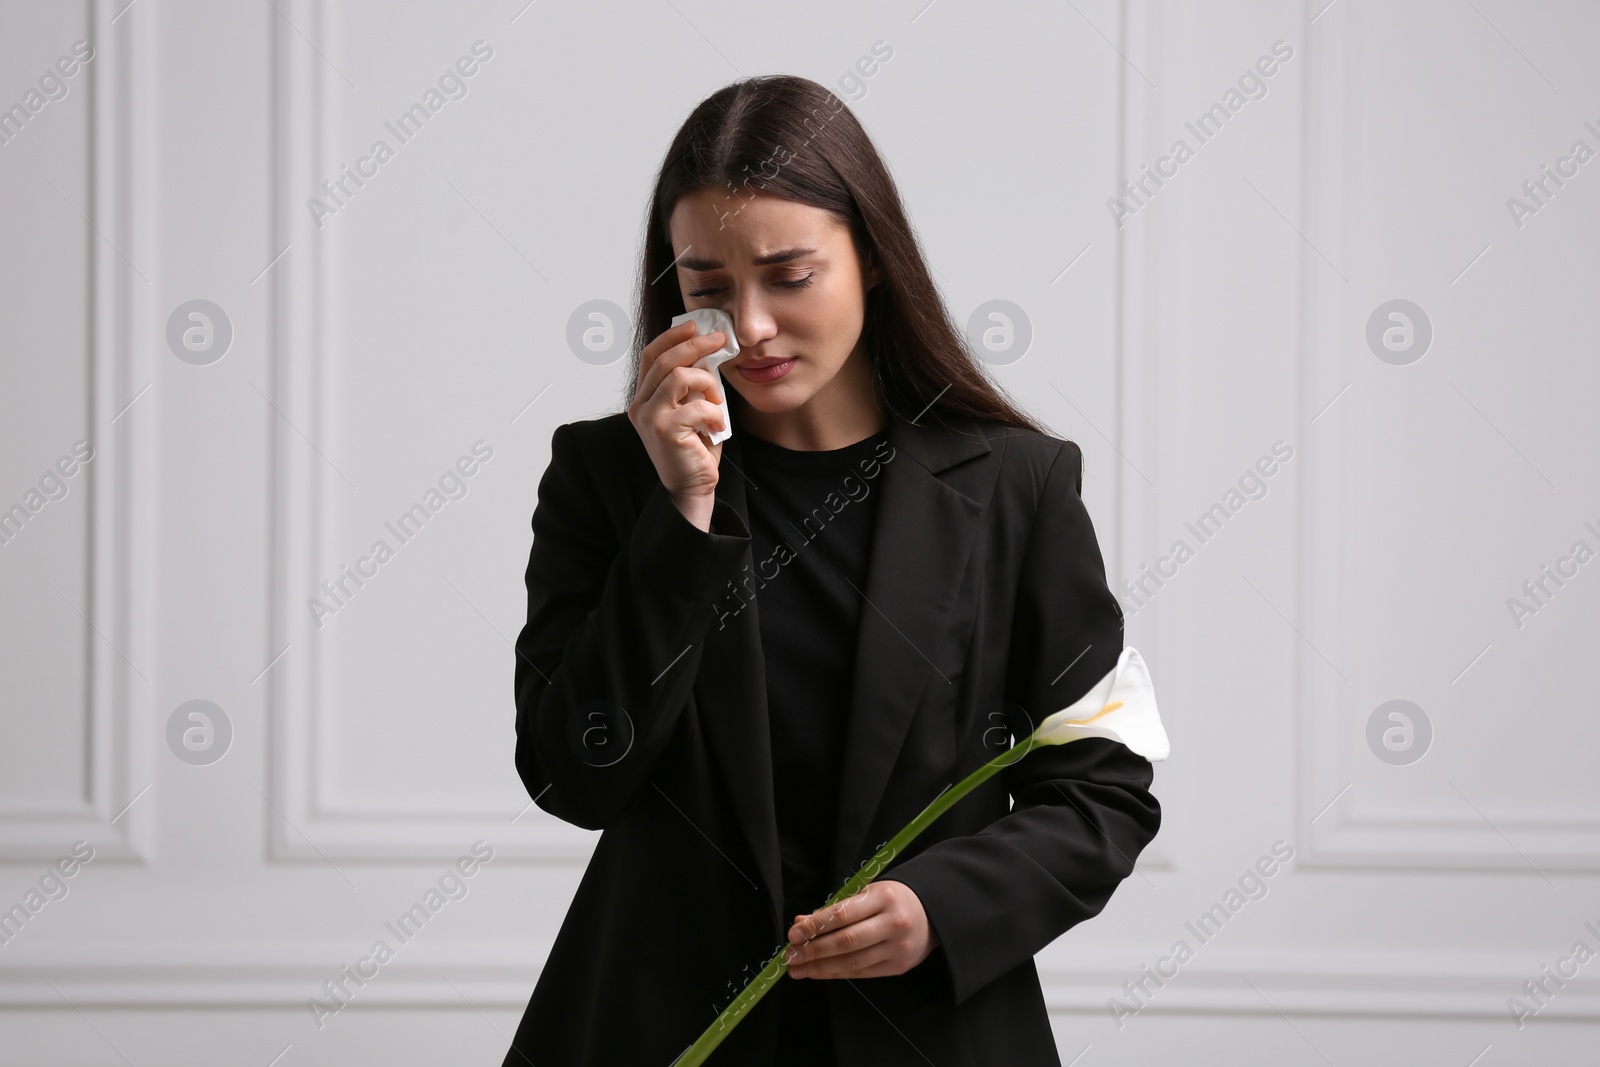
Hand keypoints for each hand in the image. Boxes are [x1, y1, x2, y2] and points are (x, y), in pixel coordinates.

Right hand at [628, 320, 729, 509]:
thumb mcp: (692, 409)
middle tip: (720, 340)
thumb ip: (692, 385)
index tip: (693, 325)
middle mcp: (640, 406)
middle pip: (664, 360)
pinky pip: (695, 405)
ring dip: (706, 383)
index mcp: (644, 399)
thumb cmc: (694, 450)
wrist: (692, 489)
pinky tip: (717, 425)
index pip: (651, 356)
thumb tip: (707, 352)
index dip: (672, 337)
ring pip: (678, 376)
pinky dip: (713, 411)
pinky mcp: (665, 431)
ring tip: (718, 400)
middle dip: (695, 345)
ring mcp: (650, 418)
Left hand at [784, 880, 939, 979]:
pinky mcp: (898, 967)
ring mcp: (897, 948)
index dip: (815, 926)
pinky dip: (837, 973)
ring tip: (798, 969)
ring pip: (852, 962)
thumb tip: (801, 923)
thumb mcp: (867, 893)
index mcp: (884, 897)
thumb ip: (836, 908)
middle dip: (813, 950)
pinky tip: (820, 972)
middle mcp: (893, 923)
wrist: (932, 914)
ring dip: (820, 967)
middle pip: (846, 941)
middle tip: (790, 956)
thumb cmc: (893, 900)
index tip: (794, 934)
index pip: (842, 914)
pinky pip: (862, 973)